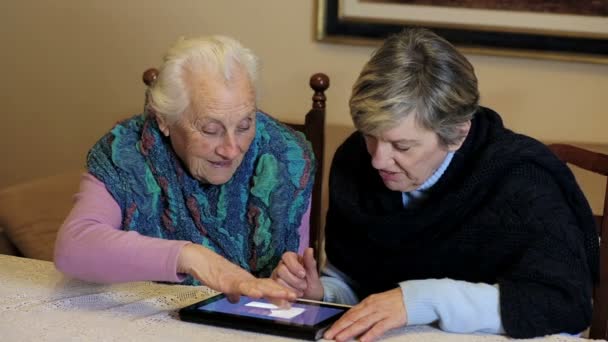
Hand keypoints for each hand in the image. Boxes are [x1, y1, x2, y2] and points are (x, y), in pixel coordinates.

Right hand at [177, 243, 295, 305]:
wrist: (201, 260)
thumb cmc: (213, 272)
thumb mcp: (226, 286)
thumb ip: (233, 293)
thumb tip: (235, 299)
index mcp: (247, 281)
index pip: (266, 287)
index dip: (278, 292)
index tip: (291, 297)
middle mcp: (246, 280)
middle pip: (267, 285)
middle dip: (282, 291)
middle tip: (296, 295)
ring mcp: (238, 280)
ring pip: (259, 285)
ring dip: (273, 290)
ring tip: (285, 294)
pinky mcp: (229, 281)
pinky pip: (242, 287)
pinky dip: (251, 290)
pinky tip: (259, 293)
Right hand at [271, 248, 322, 299]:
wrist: (310, 297)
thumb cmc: (311, 282)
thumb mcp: (312, 273)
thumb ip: (310, 262)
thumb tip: (309, 249)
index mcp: (291, 258)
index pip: (287, 257)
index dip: (294, 266)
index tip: (303, 274)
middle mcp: (281, 265)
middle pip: (281, 270)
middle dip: (294, 280)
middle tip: (304, 286)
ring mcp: (276, 276)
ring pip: (278, 281)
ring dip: (291, 288)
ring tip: (300, 292)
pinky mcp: (274, 287)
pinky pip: (276, 290)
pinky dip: (286, 294)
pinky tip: (294, 297)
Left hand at [324, 288, 406, 341]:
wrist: (415, 297)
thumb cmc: (396, 301)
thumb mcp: (378, 303)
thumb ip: (366, 311)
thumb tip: (354, 321)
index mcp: (368, 302)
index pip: (350, 313)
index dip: (339, 322)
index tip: (329, 330)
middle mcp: (373, 306)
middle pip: (353, 318)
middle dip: (339, 327)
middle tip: (329, 335)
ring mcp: (382, 312)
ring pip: (362, 322)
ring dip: (350, 331)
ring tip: (340, 338)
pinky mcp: (392, 319)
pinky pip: (379, 327)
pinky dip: (370, 334)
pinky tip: (363, 340)